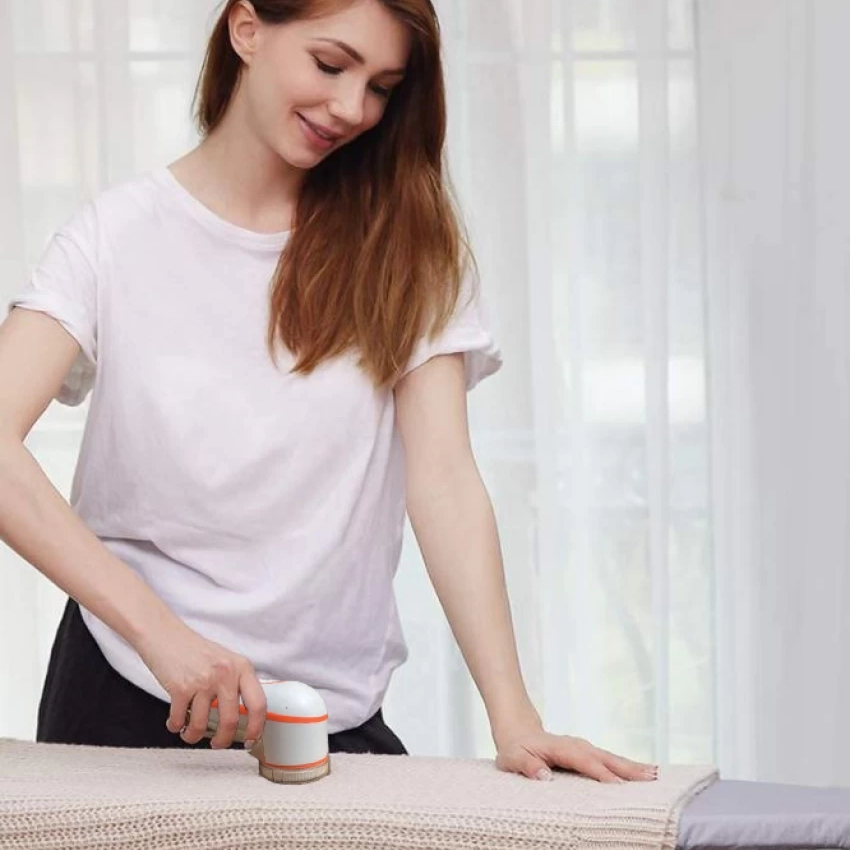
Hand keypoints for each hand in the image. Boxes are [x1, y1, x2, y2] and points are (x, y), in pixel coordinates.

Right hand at [135, 622, 266, 749]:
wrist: (165, 636)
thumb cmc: (195, 650)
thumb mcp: (226, 661)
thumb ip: (237, 683)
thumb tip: (247, 716)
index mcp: (241, 667)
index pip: (258, 703)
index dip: (257, 727)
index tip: (251, 739)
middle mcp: (225, 673)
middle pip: (230, 721)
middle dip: (223, 740)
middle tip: (218, 743)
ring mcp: (203, 680)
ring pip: (201, 725)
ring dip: (193, 736)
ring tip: (190, 733)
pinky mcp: (180, 687)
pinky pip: (179, 720)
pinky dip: (176, 726)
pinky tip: (176, 723)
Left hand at [495, 723, 658, 782]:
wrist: (518, 732)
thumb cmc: (515, 749)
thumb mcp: (512, 758)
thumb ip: (527, 765)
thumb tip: (543, 776)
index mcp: (560, 748)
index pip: (582, 761)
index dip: (600, 773)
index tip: (618, 785)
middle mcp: (576, 745)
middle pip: (604, 757)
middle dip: (627, 767)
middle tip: (651, 777)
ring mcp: (583, 748)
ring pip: (610, 758)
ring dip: (631, 766)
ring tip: (654, 775)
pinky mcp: (587, 753)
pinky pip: (608, 760)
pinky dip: (625, 766)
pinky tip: (640, 773)